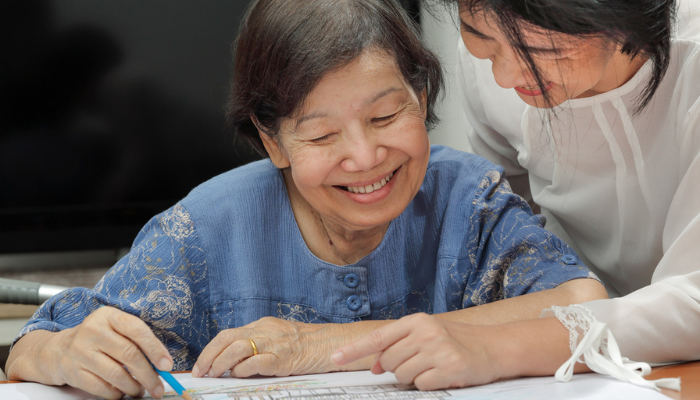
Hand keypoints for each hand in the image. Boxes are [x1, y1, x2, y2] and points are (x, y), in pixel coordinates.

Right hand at [40, 306, 171, 398]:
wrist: (58, 350)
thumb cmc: (97, 339)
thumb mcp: (114, 328)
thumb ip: (137, 339)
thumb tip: (162, 362)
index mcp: (108, 316)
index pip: (137, 330)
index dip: (155, 349)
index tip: (167, 365)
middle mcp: (92, 331)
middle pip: (129, 354)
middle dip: (148, 375)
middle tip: (159, 387)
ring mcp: (80, 352)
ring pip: (116, 374)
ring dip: (133, 387)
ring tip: (141, 390)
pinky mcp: (73, 372)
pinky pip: (101, 388)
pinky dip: (116, 394)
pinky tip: (122, 393)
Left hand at [193, 317, 347, 378]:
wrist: (331, 343)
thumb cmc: (306, 345)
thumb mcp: (278, 339)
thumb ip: (258, 346)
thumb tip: (234, 364)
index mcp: (262, 325)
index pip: (228, 334)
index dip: (210, 349)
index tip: (200, 364)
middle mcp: (265, 331)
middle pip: (227, 338)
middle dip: (208, 356)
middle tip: (200, 372)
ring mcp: (274, 343)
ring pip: (237, 348)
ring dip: (221, 363)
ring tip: (215, 375)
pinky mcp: (282, 358)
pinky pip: (256, 362)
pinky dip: (243, 370)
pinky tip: (239, 376)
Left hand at [331, 313, 504, 389]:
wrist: (495, 347)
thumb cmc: (457, 341)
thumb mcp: (427, 336)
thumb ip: (400, 346)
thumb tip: (375, 366)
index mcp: (417, 321)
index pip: (378, 337)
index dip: (354, 349)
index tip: (335, 358)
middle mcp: (425, 332)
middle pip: (389, 362)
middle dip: (397, 368)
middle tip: (419, 363)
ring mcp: (437, 350)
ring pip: (403, 375)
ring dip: (414, 378)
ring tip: (433, 367)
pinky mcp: (449, 368)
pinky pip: (422, 385)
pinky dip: (428, 385)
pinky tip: (442, 375)